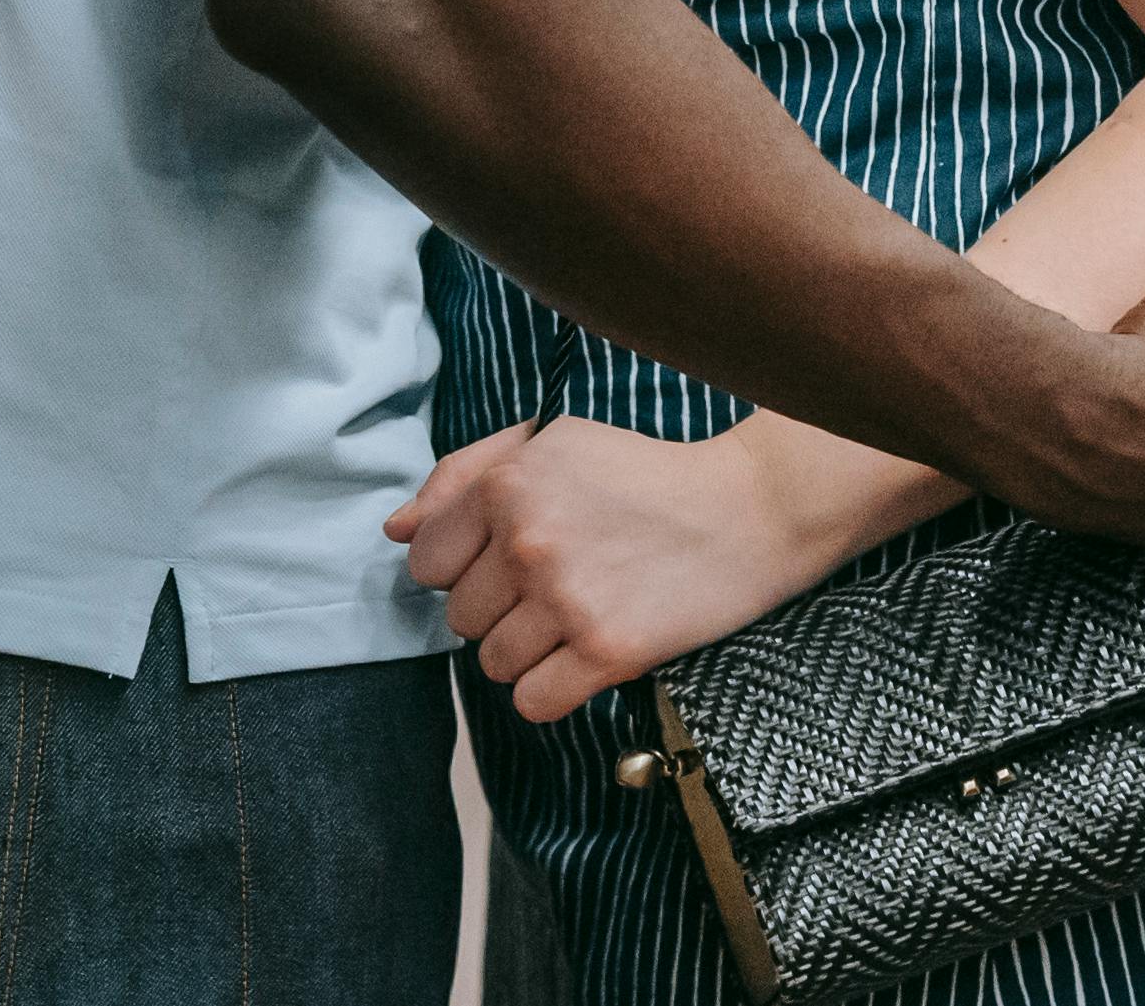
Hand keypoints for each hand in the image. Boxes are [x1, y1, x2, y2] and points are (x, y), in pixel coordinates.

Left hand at [387, 418, 831, 725]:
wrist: (747, 509)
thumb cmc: (643, 472)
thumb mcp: (552, 441)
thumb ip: (464, 475)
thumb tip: (397, 530)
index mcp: (507, 484)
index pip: (425, 561)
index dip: (461, 567)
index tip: (506, 561)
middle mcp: (528, 542)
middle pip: (459, 618)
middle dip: (497, 609)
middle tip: (555, 585)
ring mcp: (567, 600)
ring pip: (492, 664)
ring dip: (527, 651)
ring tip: (575, 617)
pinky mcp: (607, 651)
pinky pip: (533, 703)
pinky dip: (551, 691)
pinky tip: (584, 659)